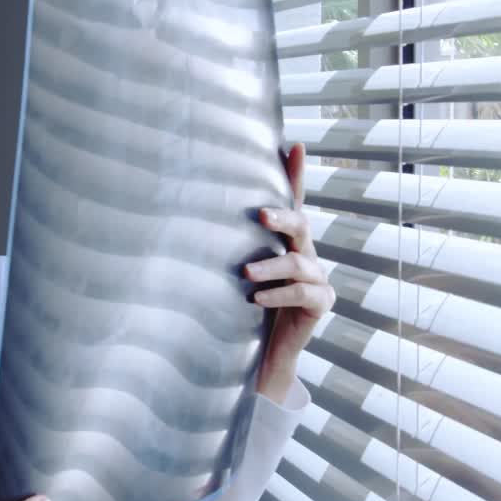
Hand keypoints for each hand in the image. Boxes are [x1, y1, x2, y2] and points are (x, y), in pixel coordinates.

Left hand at [245, 142, 336, 403]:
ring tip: (245, 273)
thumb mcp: (234, 275)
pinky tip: (255, 297)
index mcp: (286, 242)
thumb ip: (223, 249)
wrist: (262, 356)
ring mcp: (318, 278)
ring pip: (299, 262)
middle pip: (301, 224)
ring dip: (270, 265)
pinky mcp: (321, 303)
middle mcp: (305, 254)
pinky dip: (279, 292)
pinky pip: (304, 292)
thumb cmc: (242, 310)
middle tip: (258, 215)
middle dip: (281, 216)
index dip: (295, 174)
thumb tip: (179, 217)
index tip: (293, 144)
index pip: (293, 202)